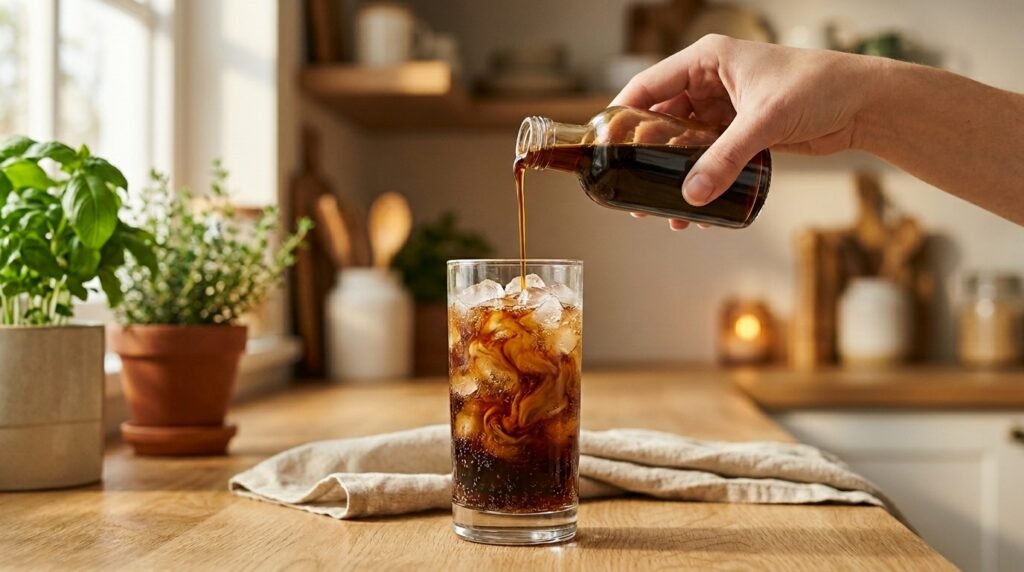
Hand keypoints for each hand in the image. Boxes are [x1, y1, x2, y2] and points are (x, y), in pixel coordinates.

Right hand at [612, 35, 880, 229]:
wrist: (864, 103)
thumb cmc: (819, 87)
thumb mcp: (764, 121)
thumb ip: (725, 159)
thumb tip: (692, 197)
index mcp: (706, 60)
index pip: (648, 85)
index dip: (623, 115)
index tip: (604, 147)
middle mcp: (709, 81)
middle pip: (661, 119)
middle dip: (646, 156)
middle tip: (630, 188)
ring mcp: (724, 108)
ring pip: (683, 143)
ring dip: (672, 174)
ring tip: (658, 208)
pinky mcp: (740, 131)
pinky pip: (708, 157)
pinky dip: (698, 179)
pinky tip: (692, 207)